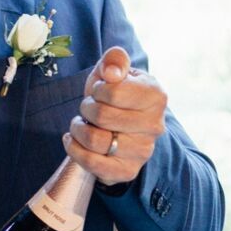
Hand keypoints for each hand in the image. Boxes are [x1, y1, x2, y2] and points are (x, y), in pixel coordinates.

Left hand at [64, 46, 166, 185]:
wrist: (120, 126)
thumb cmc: (116, 94)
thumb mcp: (115, 70)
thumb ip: (115, 60)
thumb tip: (111, 72)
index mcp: (156, 96)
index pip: (114, 91)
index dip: (98, 89)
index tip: (99, 91)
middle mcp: (155, 126)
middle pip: (102, 116)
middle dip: (86, 108)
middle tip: (89, 107)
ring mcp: (143, 152)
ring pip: (95, 140)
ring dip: (78, 129)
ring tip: (81, 123)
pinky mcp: (127, 171)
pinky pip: (92, 164)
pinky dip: (75, 150)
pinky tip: (73, 140)